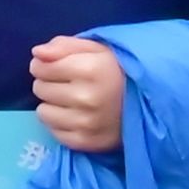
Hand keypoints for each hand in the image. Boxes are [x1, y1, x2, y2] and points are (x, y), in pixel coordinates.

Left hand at [25, 34, 129, 152]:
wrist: (151, 104)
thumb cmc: (119, 70)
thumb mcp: (97, 48)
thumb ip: (64, 46)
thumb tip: (37, 52)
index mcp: (90, 69)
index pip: (41, 67)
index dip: (43, 65)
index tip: (54, 66)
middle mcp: (86, 98)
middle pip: (40, 88)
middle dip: (48, 83)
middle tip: (67, 84)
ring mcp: (86, 123)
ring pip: (43, 112)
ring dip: (52, 104)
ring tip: (71, 100)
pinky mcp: (86, 142)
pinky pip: (53, 131)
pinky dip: (60, 123)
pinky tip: (75, 116)